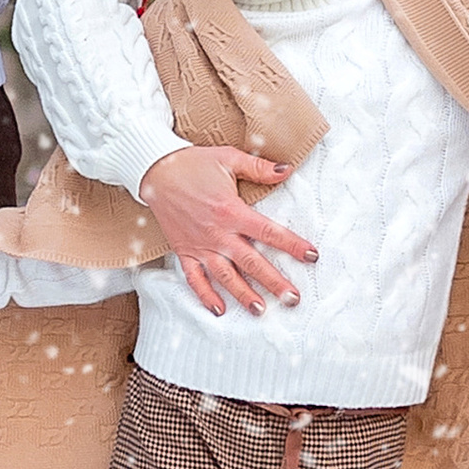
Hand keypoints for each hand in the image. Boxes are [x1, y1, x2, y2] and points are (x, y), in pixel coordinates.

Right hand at [139, 143, 318, 318]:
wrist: (156, 171)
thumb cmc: (194, 163)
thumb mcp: (229, 158)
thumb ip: (260, 168)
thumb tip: (288, 169)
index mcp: (231, 210)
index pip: (268, 232)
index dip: (292, 245)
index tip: (312, 256)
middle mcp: (217, 233)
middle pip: (251, 262)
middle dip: (274, 282)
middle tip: (293, 298)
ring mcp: (200, 245)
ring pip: (225, 275)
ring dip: (244, 294)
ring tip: (261, 310)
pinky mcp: (184, 251)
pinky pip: (195, 278)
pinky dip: (205, 295)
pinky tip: (219, 310)